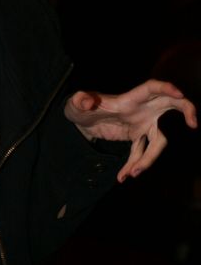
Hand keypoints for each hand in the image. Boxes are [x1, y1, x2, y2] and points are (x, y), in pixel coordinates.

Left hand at [64, 80, 197, 182]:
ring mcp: (141, 123)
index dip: (166, 89)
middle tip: (194, 124)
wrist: (79, 121)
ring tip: (133, 174)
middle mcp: (140, 109)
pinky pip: (142, 152)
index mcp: (129, 99)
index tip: (180, 94)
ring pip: (158, 140)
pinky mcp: (136, 136)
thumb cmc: (78, 107)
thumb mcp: (75, 104)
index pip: (152, 88)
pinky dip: (135, 165)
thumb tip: (85, 101)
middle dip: (186, 110)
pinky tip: (123, 177)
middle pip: (170, 106)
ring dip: (149, 158)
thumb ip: (79, 101)